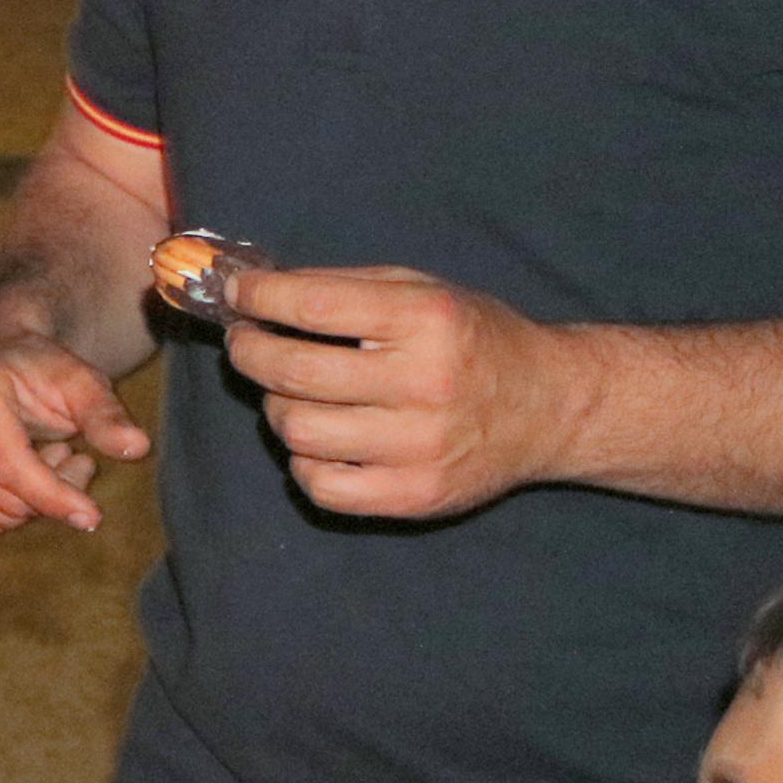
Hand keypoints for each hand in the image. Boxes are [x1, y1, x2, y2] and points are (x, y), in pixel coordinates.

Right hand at [0, 332, 150, 533]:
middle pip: (3, 497)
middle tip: (74, 456)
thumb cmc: (45, 372)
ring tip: (45, 457)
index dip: (53, 496)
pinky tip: (18, 476)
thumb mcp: (83, 382)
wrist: (1, 359)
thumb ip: (107, 415)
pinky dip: (4, 511)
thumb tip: (136, 447)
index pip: (9, 464)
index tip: (93, 516)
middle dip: (52, 493)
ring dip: (31, 501)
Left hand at [221, 265, 586, 522]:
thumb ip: (340, 287)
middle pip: (293, 373)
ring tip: (293, 393)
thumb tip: (252, 289)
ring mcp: (420, 447)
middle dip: (248, 352)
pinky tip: (319, 439)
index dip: (256, 297)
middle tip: (246, 343)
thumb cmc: (473, 339)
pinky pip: (320, 486)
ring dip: (277, 407)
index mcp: (426, 320)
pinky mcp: (416, 495)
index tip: (233, 292)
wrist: (550, 407)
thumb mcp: (420, 290)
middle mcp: (424, 384)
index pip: (312, 306)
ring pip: (297, 431)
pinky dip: (303, 461)